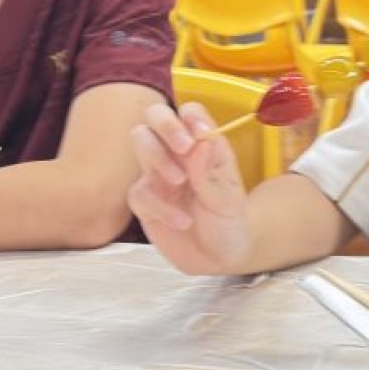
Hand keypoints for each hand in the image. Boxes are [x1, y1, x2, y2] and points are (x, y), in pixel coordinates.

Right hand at [128, 102, 253, 275]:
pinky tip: (182, 221)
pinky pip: (139, 191)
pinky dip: (160, 206)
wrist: (219, 256)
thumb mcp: (229, 197)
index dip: (189, 117)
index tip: (198, 134)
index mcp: (201, 145)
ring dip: (158, 157)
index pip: (189, 112)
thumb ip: (212, 170)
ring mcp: (157, 174)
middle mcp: (176, 154)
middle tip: (184, 148)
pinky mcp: (144, 201)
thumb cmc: (228, 220)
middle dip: (166, 126)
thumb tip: (201, 140)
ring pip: (140, 141)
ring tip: (181, 181)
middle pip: (154, 116)